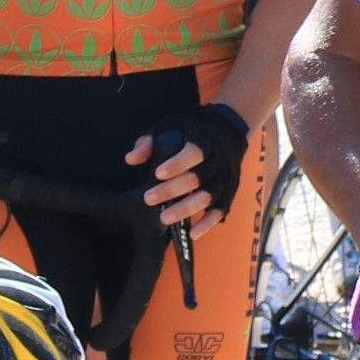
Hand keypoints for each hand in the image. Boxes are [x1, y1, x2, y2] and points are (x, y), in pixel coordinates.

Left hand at [130, 102, 256, 235]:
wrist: (228, 129)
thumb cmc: (191, 131)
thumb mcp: (170, 126)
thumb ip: (150, 142)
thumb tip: (131, 159)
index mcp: (205, 139)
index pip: (195, 152)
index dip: (177, 164)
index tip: (158, 173)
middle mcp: (218, 159)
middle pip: (198, 178)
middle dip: (172, 190)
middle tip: (148, 199)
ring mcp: (225, 177)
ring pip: (209, 196)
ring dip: (187, 209)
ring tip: (164, 218)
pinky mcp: (229, 191)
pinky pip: (221, 210)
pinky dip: (208, 222)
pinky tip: (193, 233)